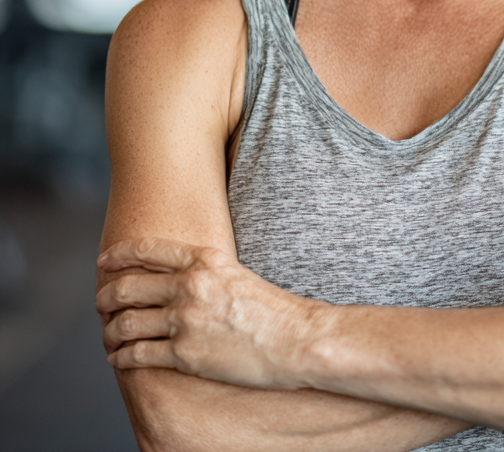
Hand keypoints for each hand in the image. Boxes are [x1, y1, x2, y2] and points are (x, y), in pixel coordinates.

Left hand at [97, 238, 322, 387]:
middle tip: (102, 305)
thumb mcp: (237, 274)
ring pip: (125, 323)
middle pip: (126, 287)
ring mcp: (185, 320)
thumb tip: (177, 277)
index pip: (146, 250)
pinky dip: (120, 357)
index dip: (118, 255)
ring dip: (110, 331)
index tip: (104, 262)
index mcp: (205, 260)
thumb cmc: (272, 309)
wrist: (295, 339)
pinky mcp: (184, 354)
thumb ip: (205, 271)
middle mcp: (190, 286)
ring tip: (110, 336)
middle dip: (106, 298)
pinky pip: (136, 355)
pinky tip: (119, 358)